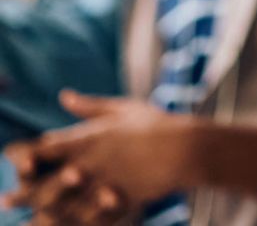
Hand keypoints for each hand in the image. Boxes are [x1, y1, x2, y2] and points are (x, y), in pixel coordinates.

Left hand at [4, 92, 197, 219]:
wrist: (185, 149)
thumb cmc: (156, 124)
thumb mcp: (123, 108)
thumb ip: (90, 107)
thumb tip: (64, 96)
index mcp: (91, 138)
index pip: (47, 148)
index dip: (26, 155)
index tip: (11, 158)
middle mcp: (91, 163)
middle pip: (47, 180)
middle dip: (24, 191)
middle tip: (4, 200)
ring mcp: (101, 185)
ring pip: (60, 205)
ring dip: (39, 213)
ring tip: (24, 223)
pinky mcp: (114, 203)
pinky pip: (84, 219)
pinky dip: (69, 224)